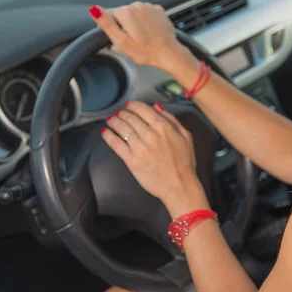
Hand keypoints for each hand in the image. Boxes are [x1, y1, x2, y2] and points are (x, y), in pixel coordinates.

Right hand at [89, 2, 191, 71]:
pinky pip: (146, 14)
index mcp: (126, 12)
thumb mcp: (121, 42)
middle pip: (122, 14)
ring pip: (134, 14)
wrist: (169, 53)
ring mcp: (149, 7)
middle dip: (123, 26)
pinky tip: (149, 33)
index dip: (111, 28)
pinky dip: (146, 22)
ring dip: (135, 24)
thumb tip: (94, 9)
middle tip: (130, 41)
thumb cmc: (146, 51)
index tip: (117, 38)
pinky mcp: (158, 10)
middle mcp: (138, 5)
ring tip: (141, 38)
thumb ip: (106, 24)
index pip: (109, 15)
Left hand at [101, 101, 209, 215]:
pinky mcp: (131, 160)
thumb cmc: (185, 162)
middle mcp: (150, 135)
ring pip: (122, 128)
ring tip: (110, 120)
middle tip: (118, 113)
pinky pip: (116, 144)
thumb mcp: (186, 136)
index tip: (128, 105)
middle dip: (123, 113)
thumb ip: (171, 119)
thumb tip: (156, 106)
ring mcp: (139, 147)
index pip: (143, 110)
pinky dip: (109, 136)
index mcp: (163, 127)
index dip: (133, 106)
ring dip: (114, 121)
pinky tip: (105, 131)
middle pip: (131, 118)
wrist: (180, 186)